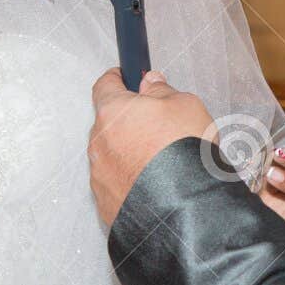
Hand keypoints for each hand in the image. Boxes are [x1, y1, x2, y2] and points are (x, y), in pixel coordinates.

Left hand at [89, 69, 212, 226]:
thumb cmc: (183, 153)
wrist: (184, 208)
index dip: (118, 77)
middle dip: (128, 120)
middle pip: (108, 122)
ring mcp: (99, 174)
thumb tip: (150, 83)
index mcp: (112, 112)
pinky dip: (130, 177)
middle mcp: (98, 142)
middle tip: (158, 125)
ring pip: (111, 153)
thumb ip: (162, 90)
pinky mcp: (105, 201)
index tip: (127, 76)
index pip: (105, 85)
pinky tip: (154, 181)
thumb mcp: (186, 105)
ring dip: (129, 151)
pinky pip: (116, 180)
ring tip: (160, 160)